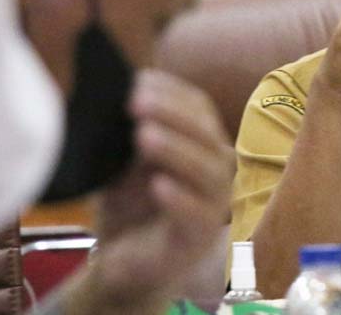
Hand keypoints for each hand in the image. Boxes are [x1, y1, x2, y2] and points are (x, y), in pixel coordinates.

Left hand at [85, 70, 233, 306]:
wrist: (123, 260)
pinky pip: (198, 215)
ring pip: (208, 171)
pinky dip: (179, 199)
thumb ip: (135, 129)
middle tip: (135, 103)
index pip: (200, 108)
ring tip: (143, 137)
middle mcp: (217, 169)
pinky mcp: (201, 237)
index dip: (173, 92)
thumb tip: (124, 88)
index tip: (137, 80)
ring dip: (176, 151)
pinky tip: (157, 185)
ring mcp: (214, 204)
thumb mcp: (128, 159)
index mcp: (204, 143)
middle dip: (172, 115)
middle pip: (207, 134)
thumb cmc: (130, 203)